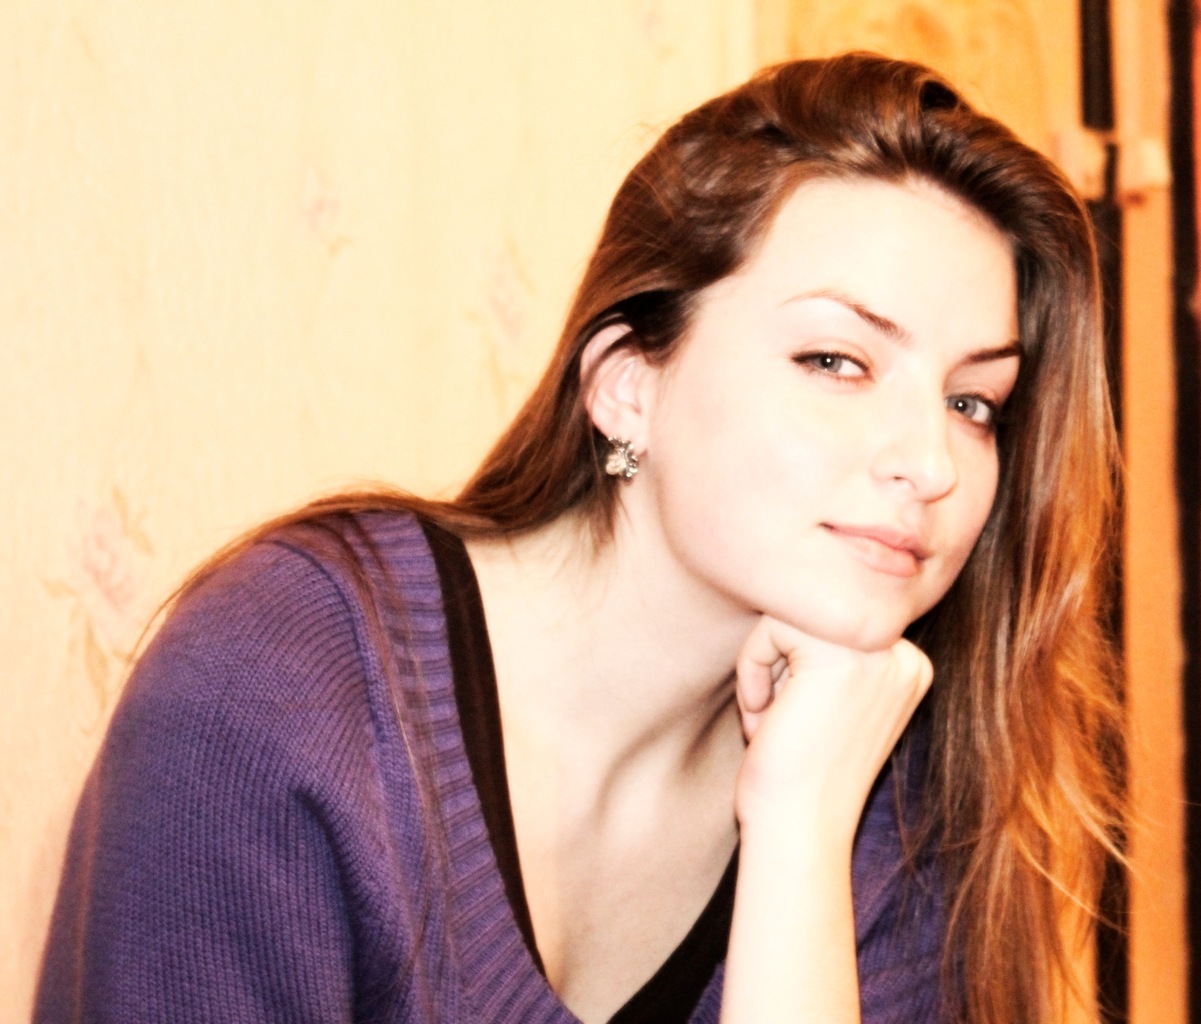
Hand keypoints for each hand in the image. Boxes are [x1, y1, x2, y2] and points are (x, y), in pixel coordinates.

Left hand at [732, 616, 932, 845]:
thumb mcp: (826, 702)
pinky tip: (763, 720)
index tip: (795, 720)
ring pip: (789, 614)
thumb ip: (826, 652)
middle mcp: (903, 655)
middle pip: (811, 613)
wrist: (797, 832)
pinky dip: (751, 670)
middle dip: (780, 666)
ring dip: (765, 669)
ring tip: (771, 722)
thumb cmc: (800, 777)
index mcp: (906, 666)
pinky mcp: (834, 654)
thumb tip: (790, 584)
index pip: (829, 622)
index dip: (795, 668)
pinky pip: (769, 626)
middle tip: (777, 721)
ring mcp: (875, 652)